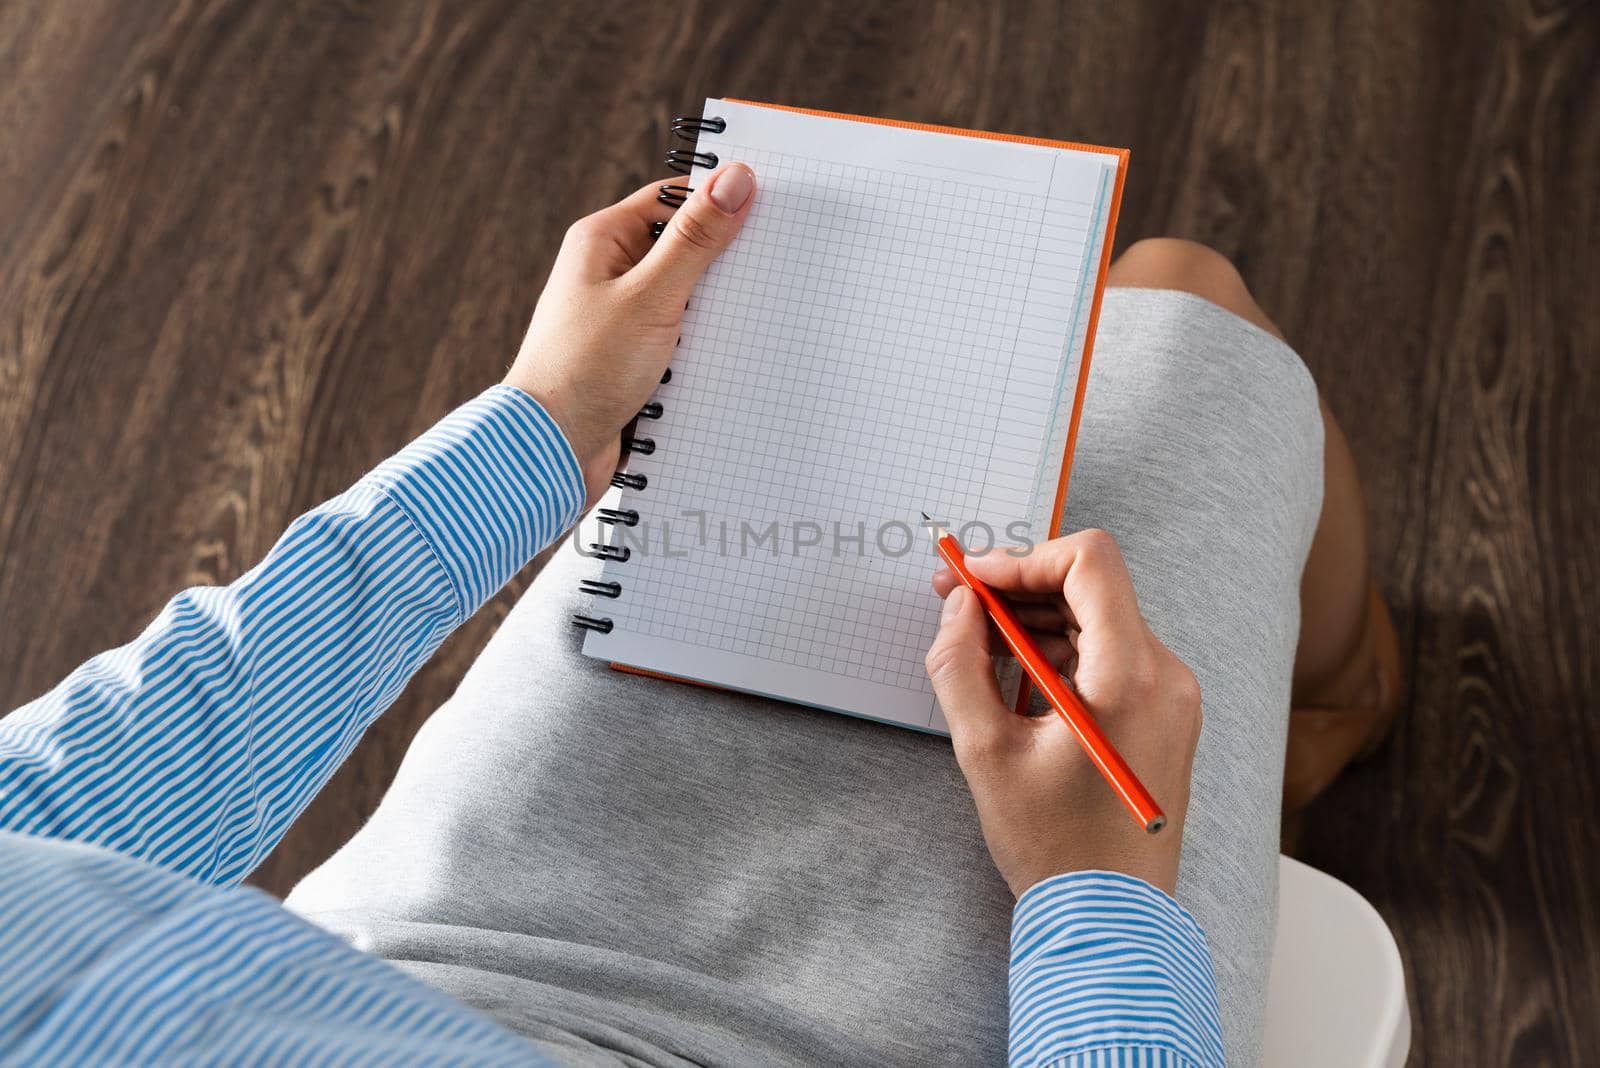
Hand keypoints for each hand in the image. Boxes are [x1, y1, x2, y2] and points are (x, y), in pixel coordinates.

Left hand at [505, 164, 755, 502]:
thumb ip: (695, 240)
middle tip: (774, 262)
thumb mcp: (651, 297)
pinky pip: (681, 338)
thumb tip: (735, 179)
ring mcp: (622, 317)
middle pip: (684, 247)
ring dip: (716, 310)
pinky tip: (733, 356)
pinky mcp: (633, 358)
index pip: (673, 198)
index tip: (768, 204)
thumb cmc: (584, 369)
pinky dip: (704, 345)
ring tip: (756, 314)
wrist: (549, 451)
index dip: (718, 198)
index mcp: (602, 241)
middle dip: (724, 260)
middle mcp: (609, 273)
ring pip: (687, 297)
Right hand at [925, 530, 1201, 896]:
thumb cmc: (1055, 847)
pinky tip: (1015, 679)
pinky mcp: (1164, 716)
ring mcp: (1171, 697)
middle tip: (958, 603)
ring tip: (979, 645)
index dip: (1022, 558)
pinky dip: (1062, 654)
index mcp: (1132, 675)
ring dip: (1037, 621)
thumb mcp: (986, 751)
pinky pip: (1111, 657)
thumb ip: (961, 665)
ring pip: (1099, 620)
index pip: (1089, 562)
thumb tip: (960, 608)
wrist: (1111, 919)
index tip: (973, 578)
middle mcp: (1166, 676)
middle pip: (1092, 588)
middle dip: (1020, 588)